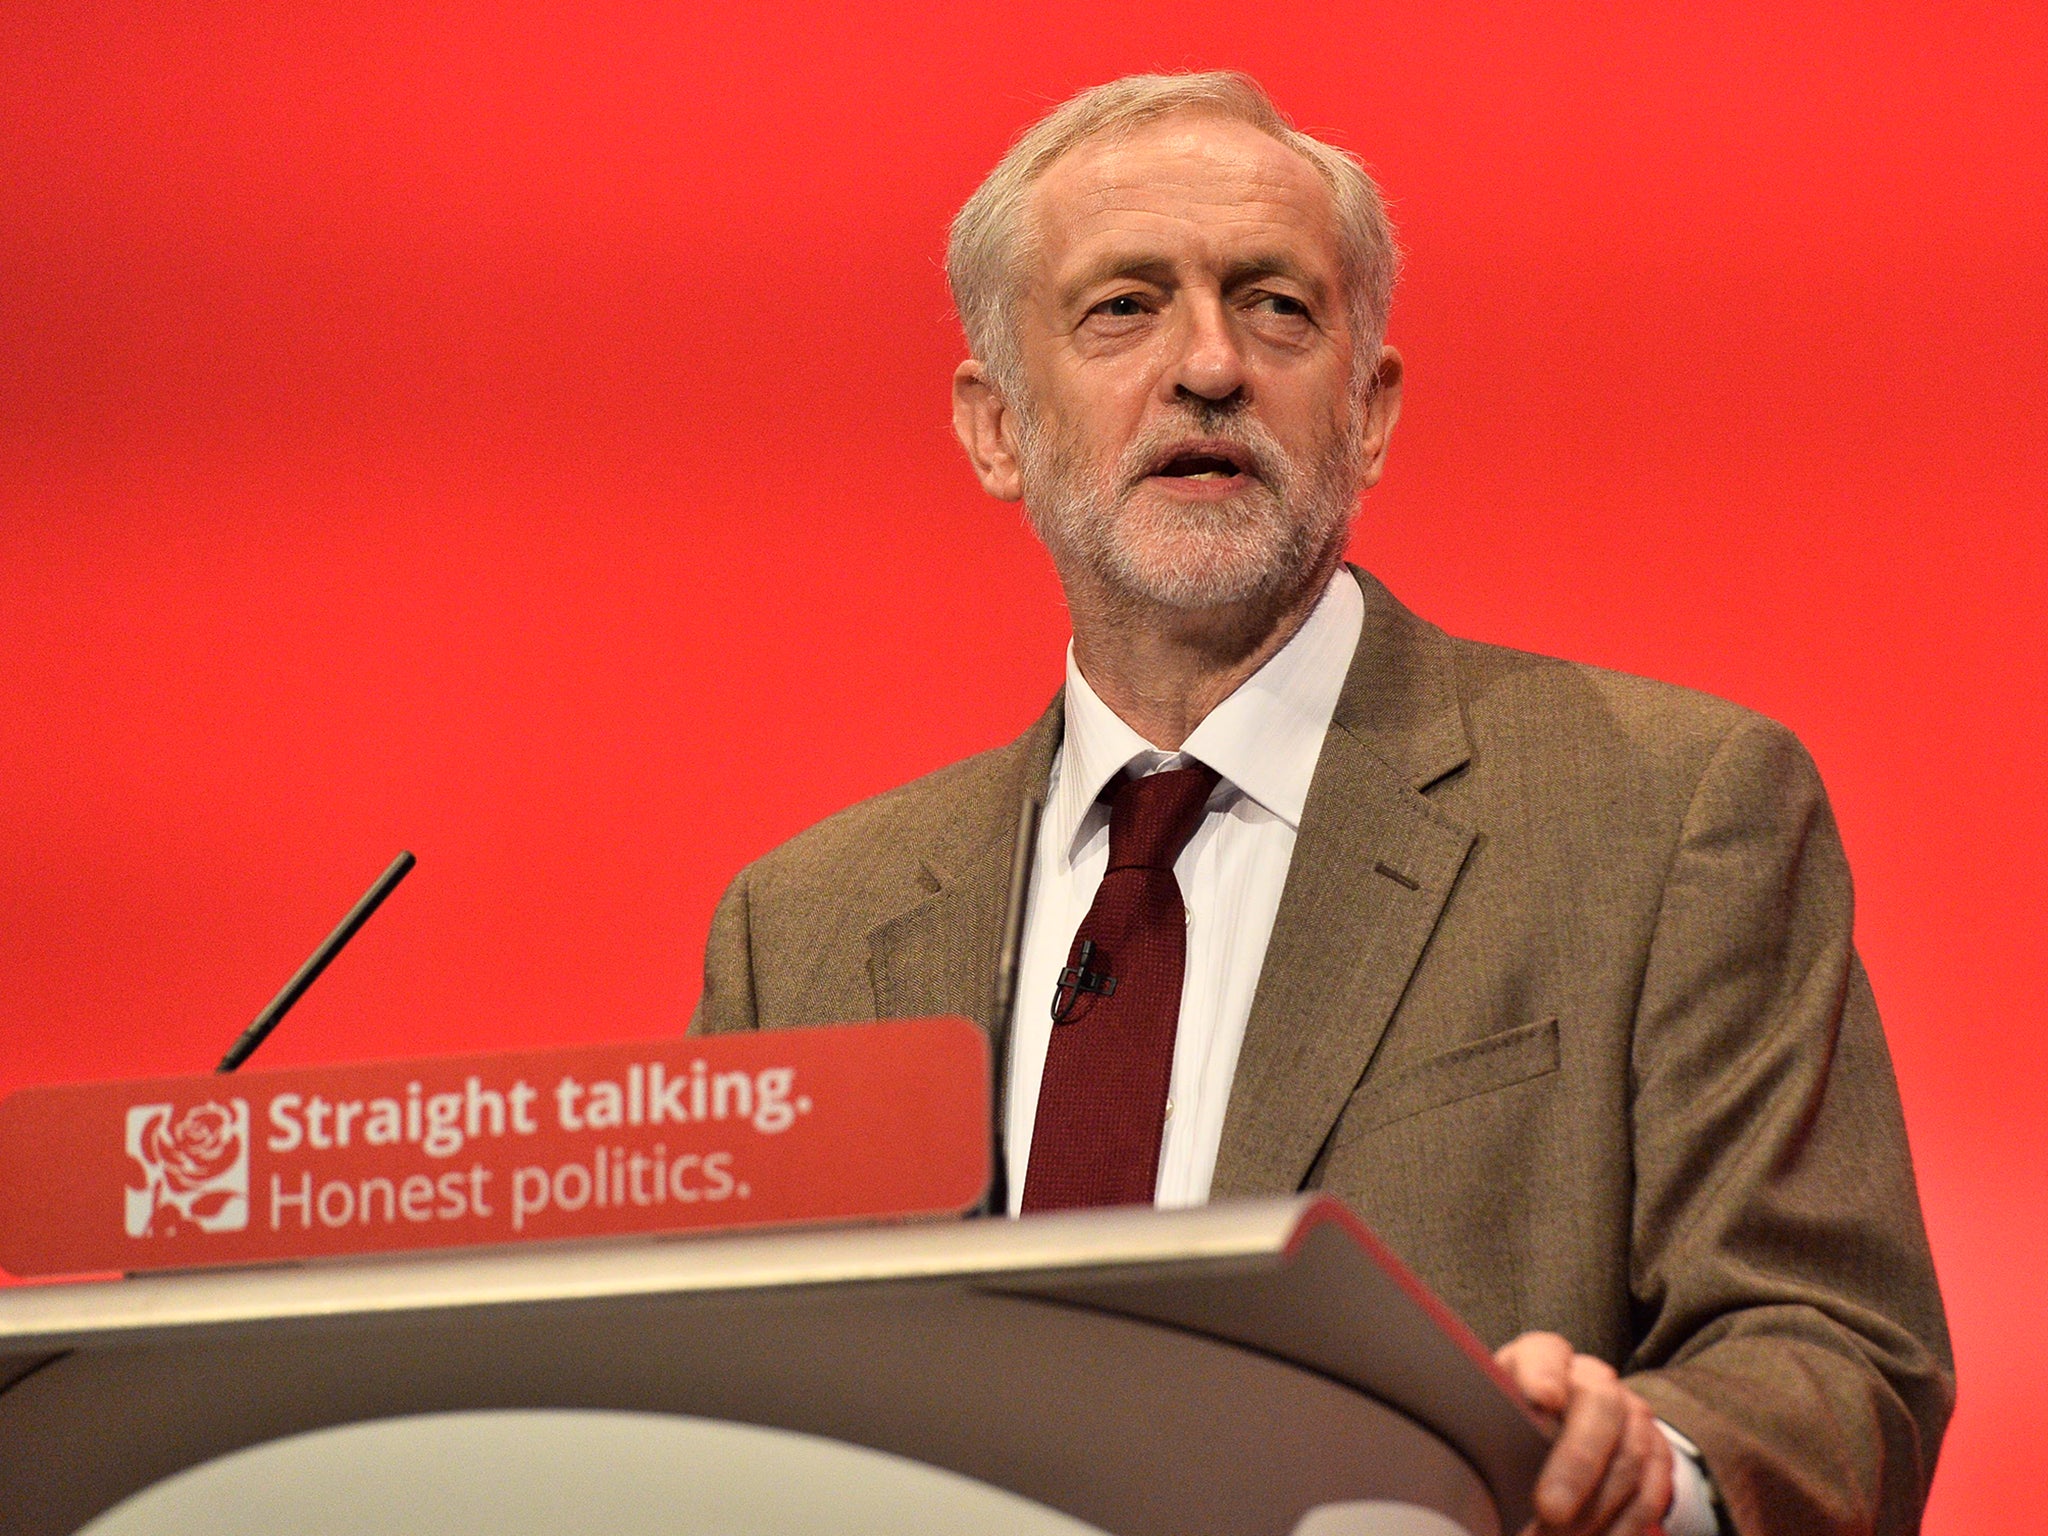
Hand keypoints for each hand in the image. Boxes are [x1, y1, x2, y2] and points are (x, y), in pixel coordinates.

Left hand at [1494, 1331, 1673, 1534]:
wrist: (1563, 1430)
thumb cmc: (1514, 1425)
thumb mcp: (1490, 1416)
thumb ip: (1483, 1426)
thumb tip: (1456, 1466)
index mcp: (1543, 1359)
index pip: (1545, 1354)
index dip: (1544, 1373)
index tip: (1541, 1398)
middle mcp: (1594, 1379)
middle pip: (1599, 1407)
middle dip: (1577, 1463)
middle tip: (1550, 1510)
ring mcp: (1632, 1414)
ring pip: (1629, 1456)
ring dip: (1596, 1509)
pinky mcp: (1658, 1453)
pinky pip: (1651, 1493)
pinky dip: (1623, 1527)